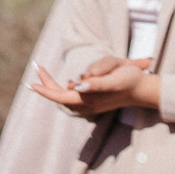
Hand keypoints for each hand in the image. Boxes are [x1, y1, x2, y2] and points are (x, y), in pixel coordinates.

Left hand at [27, 56, 152, 120]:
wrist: (144, 89)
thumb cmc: (130, 80)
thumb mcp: (115, 78)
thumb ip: (97, 83)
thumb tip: (78, 86)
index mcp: (88, 99)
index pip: (60, 96)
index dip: (45, 90)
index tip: (30, 83)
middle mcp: (86, 105)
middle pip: (59, 96)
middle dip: (47, 84)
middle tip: (38, 67)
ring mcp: (89, 106)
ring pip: (65, 97)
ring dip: (54, 87)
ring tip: (44, 73)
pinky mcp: (93, 103)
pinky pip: (72, 98)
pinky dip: (63, 90)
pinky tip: (64, 83)